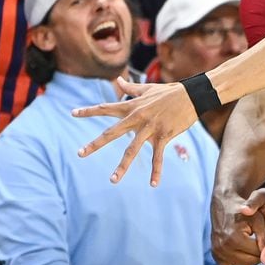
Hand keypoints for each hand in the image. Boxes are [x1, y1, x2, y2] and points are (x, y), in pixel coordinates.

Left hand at [74, 77, 196, 184]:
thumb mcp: (148, 89)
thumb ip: (131, 88)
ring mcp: (150, 128)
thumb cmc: (169, 92)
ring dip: (122, 166)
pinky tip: (153, 183)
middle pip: (112, 132)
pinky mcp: (164, 136)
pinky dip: (156, 171)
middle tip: (80, 154)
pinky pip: (157, 156)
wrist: (192, 95)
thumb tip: (118, 80)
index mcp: (132, 106)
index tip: (72, 113)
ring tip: (112, 180)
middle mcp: (137, 117)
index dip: (88, 111)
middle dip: (95, 144)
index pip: (105, 108)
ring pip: (132, 149)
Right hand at [211, 191, 264, 264]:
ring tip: (254, 249)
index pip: (258, 253)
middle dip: (259, 255)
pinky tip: (245, 257)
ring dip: (250, 261)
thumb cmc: (245, 212)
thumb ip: (264, 237)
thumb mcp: (258, 220)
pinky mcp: (215, 255)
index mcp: (234, 238)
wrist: (225, 205)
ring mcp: (217, 252)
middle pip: (251, 262)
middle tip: (262, 246)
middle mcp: (223, 247)